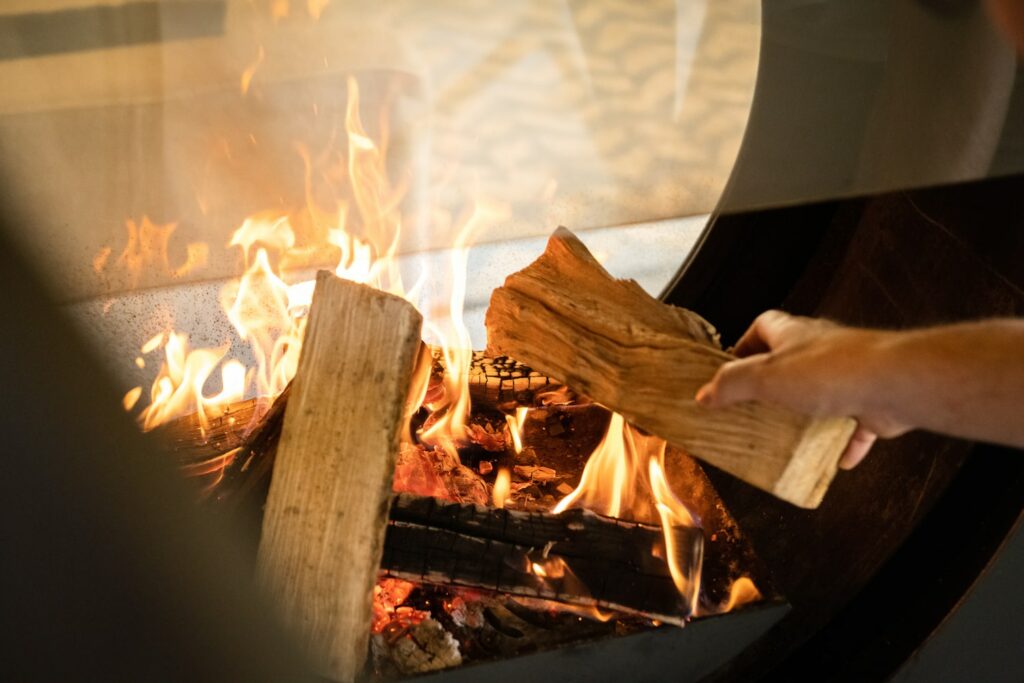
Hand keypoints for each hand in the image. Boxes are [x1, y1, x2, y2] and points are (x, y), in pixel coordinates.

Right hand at [694, 310, 910, 468]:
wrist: (894, 383)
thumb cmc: (833, 371)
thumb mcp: (765, 378)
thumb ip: (733, 385)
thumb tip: (705, 394)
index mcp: (793, 335)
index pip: (763, 327)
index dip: (744, 345)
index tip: (730, 368)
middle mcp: (821, 350)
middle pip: (790, 362)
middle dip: (772, 385)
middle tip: (754, 409)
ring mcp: (849, 375)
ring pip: (821, 394)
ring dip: (805, 415)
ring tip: (788, 436)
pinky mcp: (870, 402)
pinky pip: (853, 426)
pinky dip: (842, 444)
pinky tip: (834, 460)